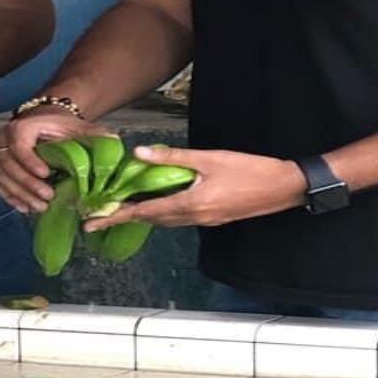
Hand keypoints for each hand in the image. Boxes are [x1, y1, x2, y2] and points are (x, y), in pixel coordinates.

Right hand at [0, 108, 110, 212]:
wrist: (42, 122)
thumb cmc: (59, 126)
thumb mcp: (76, 127)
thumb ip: (94, 134)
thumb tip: (114, 141)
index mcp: (22, 126)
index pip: (19, 145)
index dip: (30, 161)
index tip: (46, 174)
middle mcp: (4, 139)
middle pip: (9, 165)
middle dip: (28, 184)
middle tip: (47, 198)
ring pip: (2, 177)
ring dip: (20, 195)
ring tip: (39, 207)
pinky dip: (10, 197)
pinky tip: (25, 207)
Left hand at [83, 144, 307, 231]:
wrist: (284, 187)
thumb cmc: (249, 170)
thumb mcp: (209, 158)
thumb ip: (173, 158)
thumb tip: (139, 154)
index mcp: (190, 204)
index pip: (145, 212)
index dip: (116, 216)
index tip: (93, 223)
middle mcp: (194, 218)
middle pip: (152, 220)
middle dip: (124, 218)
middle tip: (98, 216)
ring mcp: (204, 220)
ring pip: (166, 220)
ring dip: (144, 216)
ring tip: (121, 209)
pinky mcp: (214, 217)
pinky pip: (179, 218)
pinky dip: (162, 212)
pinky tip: (158, 203)